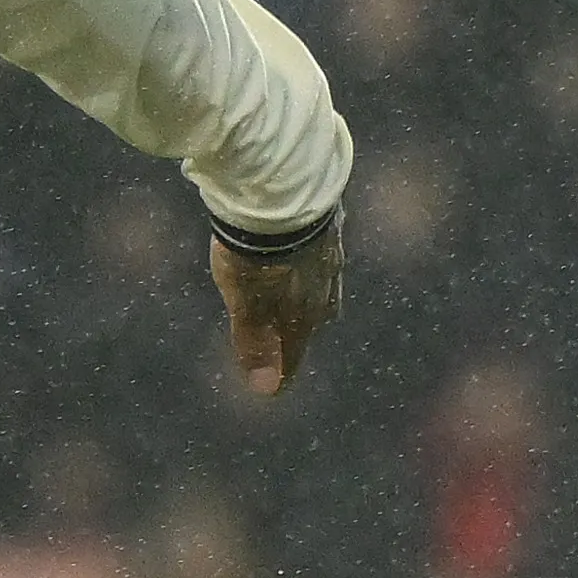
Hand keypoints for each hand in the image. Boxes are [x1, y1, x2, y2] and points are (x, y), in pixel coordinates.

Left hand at [209, 211, 343, 395]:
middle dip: (301, 332)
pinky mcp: (331, 223)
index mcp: (305, 314)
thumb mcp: (245, 302)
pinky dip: (311, 263)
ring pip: (325, 284)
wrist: (283, 190)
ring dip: (310, 295)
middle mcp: (326, 287)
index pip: (295, 353)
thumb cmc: (257, 254)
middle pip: (316, 320)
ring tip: (298, 296)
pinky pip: (323, 253)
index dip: (283, 371)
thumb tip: (264, 388)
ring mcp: (332, 253)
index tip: (276, 388)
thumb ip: (254, 342)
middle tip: (288, 338)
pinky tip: (302, 252)